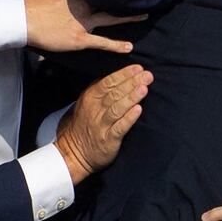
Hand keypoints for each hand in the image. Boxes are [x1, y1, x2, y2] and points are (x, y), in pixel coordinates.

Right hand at [24, 0, 145, 53]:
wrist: (23, 19)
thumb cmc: (36, 2)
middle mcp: (85, 5)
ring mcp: (84, 22)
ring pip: (111, 18)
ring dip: (128, 18)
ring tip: (145, 16)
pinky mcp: (80, 38)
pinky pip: (101, 41)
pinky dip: (116, 45)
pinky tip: (129, 48)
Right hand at [55, 64, 150, 184]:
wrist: (74, 152)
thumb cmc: (85, 124)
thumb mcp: (87, 103)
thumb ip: (101, 89)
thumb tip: (121, 74)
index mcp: (90, 98)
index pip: (108, 82)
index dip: (123, 74)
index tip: (138, 68)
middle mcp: (94, 110)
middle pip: (115, 93)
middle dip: (132, 83)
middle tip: (147, 75)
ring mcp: (101, 125)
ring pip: (117, 108)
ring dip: (131, 97)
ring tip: (144, 88)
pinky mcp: (108, 139)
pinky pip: (119, 127)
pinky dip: (129, 118)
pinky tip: (138, 110)